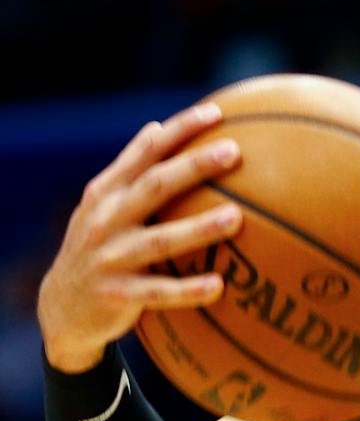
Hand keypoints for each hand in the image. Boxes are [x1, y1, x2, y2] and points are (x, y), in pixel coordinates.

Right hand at [37, 102, 244, 372]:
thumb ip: (130, 171)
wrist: (62, 307)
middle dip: (193, 166)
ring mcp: (112, 257)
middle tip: (233, 152)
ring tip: (236, 218)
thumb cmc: (99, 247)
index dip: (179, 130)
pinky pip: (160, 293)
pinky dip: (189, 289)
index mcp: (107, 192)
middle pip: (155, 186)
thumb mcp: (104, 205)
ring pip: (161, 240)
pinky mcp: (119, 295)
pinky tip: (220, 287)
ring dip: (199, 228)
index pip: (145, 152)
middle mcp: (107, 219)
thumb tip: (158, 126)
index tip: (216, 114)